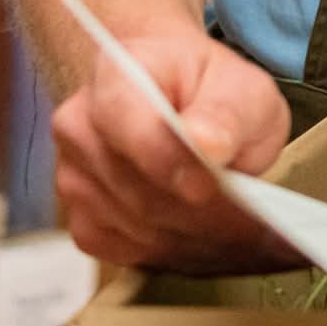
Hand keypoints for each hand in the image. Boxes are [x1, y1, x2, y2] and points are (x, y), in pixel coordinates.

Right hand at [49, 26, 294, 272]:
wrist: (186, 101)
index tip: (208, 184)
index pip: (126, 121)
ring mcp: (74, 175)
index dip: (168, 160)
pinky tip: (207, 239)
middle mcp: (81, 125)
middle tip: (251, 222)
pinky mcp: (83, 218)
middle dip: (198, 210)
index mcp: (115, 74)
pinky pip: (127, 251)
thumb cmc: (210, 90)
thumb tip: (208, 142)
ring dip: (192, 236)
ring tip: (239, 231)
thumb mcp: (240, 87)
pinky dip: (173, 252)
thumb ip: (226, 112)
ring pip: (135, 225)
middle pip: (135, 186)